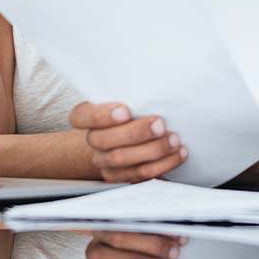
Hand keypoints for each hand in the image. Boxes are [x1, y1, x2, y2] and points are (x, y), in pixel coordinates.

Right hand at [69, 102, 187, 182]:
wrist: (128, 138)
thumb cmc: (133, 111)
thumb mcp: (129, 99)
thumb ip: (133, 95)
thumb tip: (157, 81)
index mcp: (87, 117)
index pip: (80, 117)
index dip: (101, 115)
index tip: (126, 111)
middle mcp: (93, 141)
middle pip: (104, 140)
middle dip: (136, 133)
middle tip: (160, 124)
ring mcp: (105, 162)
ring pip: (123, 159)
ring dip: (153, 150)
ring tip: (174, 140)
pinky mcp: (122, 177)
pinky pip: (140, 175)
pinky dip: (163, 164)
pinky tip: (178, 153)